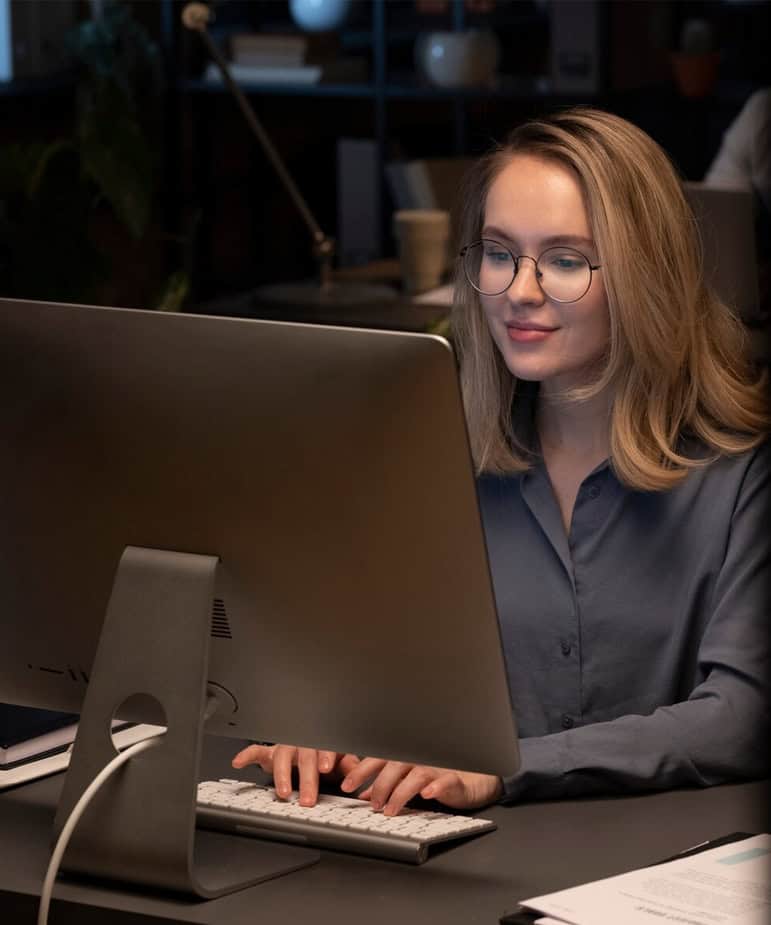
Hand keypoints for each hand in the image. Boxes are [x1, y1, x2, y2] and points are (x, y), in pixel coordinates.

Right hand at [232, 743, 360, 806]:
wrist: (311, 745)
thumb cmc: (325, 756)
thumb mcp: (341, 761)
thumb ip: (349, 766)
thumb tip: (359, 774)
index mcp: (323, 743)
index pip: (326, 747)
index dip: (326, 755)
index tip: (327, 767)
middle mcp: (303, 743)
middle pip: (304, 756)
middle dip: (306, 778)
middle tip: (308, 798)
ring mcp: (286, 746)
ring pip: (282, 755)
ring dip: (282, 774)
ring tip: (283, 792)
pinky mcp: (270, 752)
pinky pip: (256, 751)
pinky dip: (247, 755)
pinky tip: (238, 762)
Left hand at [339, 757, 502, 815]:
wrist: (472, 777)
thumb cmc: (437, 775)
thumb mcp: (407, 780)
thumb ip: (387, 785)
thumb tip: (364, 794)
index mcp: (404, 757)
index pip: (379, 759)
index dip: (361, 770)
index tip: (346, 785)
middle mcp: (418, 758)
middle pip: (394, 766)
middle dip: (379, 784)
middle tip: (371, 804)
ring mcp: (436, 767)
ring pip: (415, 775)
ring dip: (400, 792)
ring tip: (390, 810)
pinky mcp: (453, 779)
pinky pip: (444, 781)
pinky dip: (435, 787)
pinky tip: (427, 794)